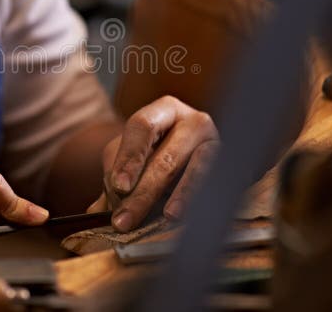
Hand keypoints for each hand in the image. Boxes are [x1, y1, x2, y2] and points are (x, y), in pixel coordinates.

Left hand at [87, 96, 218, 231]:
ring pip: (197, 168)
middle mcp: (193, 121)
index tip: (119, 186)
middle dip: (143, 192)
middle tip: (125, 221)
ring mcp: (217, 142)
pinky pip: (219, 183)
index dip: (129, 156)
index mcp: (163, 111)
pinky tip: (191, 217)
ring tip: (166, 217)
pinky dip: (203, 201)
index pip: (141, 126)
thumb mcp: (134, 162)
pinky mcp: (235, 166)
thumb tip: (96, 213)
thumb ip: (114, 182)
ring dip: (180, 196)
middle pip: (166, 156)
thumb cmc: (158, 159)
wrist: (200, 164)